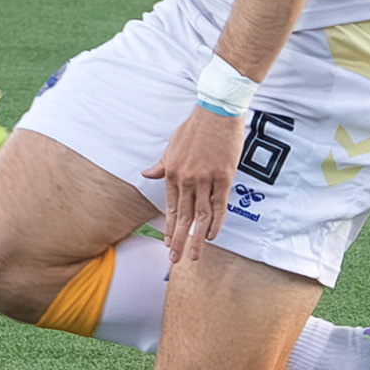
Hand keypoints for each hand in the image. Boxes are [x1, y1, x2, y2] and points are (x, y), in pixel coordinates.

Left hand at [144, 105, 244, 263]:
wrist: (216, 111)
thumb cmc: (195, 127)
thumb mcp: (172, 145)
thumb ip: (161, 165)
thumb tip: (146, 175)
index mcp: (172, 172)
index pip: (171, 206)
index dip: (169, 226)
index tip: (167, 242)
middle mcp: (187, 178)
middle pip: (183, 215)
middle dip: (178, 239)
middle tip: (174, 259)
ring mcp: (205, 179)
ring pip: (200, 215)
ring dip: (195, 238)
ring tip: (192, 256)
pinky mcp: (223, 177)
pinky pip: (219, 205)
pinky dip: (215, 223)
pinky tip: (211, 236)